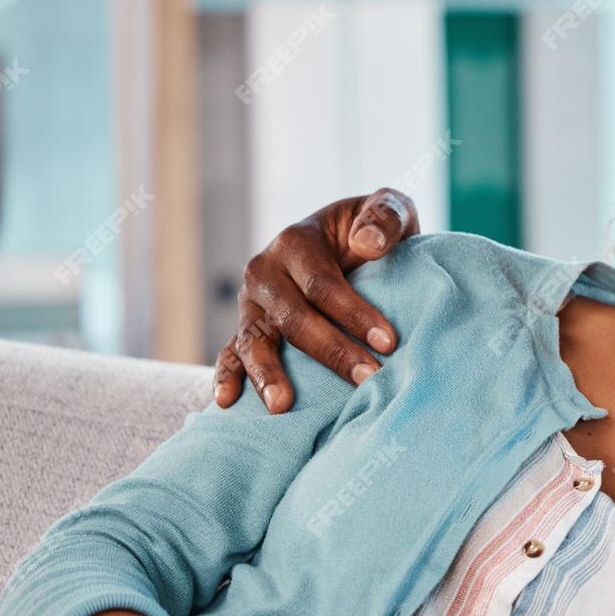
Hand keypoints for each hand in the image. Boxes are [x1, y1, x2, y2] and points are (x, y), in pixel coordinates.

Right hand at [215, 188, 420, 412]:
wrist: (353, 245)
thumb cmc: (373, 232)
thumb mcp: (388, 210)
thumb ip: (385, 216)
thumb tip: (366, 244)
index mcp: (296, 242)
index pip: (323, 283)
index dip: (354, 312)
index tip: (389, 342)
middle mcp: (266, 272)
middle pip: (292, 317)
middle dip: (331, 350)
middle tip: (367, 378)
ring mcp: (252, 304)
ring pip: (254, 339)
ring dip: (268, 373)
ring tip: (283, 405)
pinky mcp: (248, 329)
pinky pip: (230, 353)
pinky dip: (226, 376)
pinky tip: (227, 402)